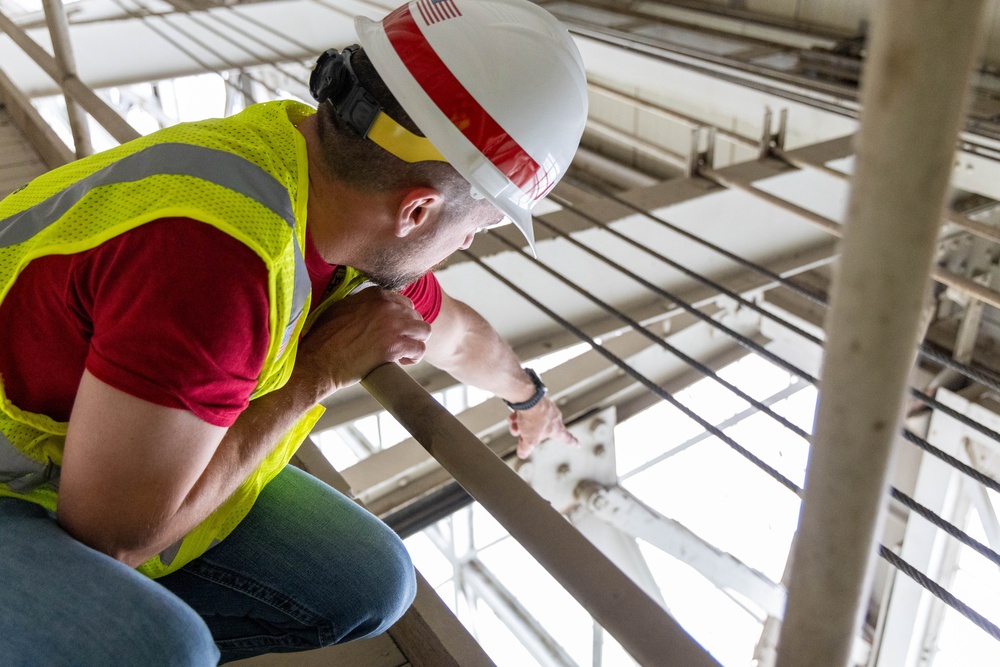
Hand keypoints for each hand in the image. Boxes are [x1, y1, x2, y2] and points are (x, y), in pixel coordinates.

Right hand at [293, 288, 430, 398]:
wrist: (317, 361)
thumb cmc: (324, 339)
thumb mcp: (341, 308)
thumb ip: (362, 304)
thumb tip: (373, 309)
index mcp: (375, 295)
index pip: (404, 303)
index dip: (401, 319)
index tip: (392, 331)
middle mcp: (387, 306)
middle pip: (416, 316)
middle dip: (409, 331)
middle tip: (396, 344)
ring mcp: (392, 325)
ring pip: (424, 331)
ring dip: (415, 342)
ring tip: (402, 353)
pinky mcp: (394, 346)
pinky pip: (419, 349)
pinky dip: (414, 357)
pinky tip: (402, 361)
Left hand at [508, 396, 578, 458]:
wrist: (527, 397)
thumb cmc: (535, 415)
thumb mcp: (530, 439)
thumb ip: (526, 449)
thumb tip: (523, 453)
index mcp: (557, 428)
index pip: (567, 438)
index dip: (572, 442)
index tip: (577, 444)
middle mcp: (553, 417)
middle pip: (540, 431)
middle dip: (529, 434)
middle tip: (522, 435)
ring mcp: (544, 407)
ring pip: (531, 421)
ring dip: (521, 425)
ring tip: (515, 424)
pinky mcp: (535, 400)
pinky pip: (527, 412)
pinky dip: (519, 415)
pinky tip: (513, 416)